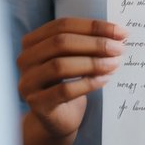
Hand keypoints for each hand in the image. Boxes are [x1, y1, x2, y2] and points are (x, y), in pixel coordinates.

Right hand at [18, 18, 125, 137]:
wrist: (57, 119)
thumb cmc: (68, 83)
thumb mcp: (75, 58)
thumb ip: (88, 43)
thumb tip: (118, 34)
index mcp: (32, 42)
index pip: (62, 25)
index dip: (92, 26)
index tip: (120, 32)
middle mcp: (25, 59)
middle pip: (60, 43)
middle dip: (94, 43)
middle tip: (119, 48)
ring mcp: (28, 82)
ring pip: (60, 66)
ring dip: (92, 63)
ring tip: (114, 64)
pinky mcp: (37, 104)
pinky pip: (64, 91)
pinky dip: (88, 83)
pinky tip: (105, 80)